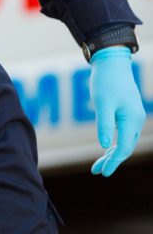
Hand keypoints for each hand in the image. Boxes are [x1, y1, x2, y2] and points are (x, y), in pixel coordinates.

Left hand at [90, 47, 145, 176]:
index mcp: (131, 119)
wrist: (111, 61)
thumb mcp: (102, 104)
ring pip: (125, 141)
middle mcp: (136, 119)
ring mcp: (133, 115)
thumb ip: (104, 125)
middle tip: (97, 171)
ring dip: (112, 153)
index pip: (123, 147)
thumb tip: (103, 145)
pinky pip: (123, 132)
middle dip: (112, 160)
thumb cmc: (106, 81)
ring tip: (98, 164)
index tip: (102, 172)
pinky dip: (114, 142)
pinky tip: (106, 148)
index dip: (113, 161)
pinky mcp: (127, 111)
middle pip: (125, 147)